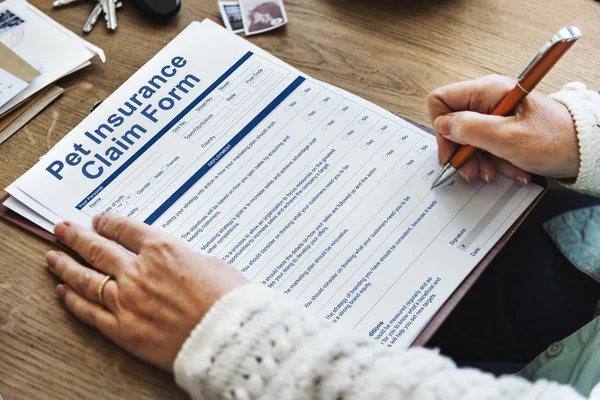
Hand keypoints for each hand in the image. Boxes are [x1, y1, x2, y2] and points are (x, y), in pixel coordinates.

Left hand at [46, 213, 247, 370]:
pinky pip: (90, 312)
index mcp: (162, 249)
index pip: (125, 229)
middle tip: (62, 229)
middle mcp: (138, 271)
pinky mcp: (123, 329)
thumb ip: (183, 258)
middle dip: (77, 237)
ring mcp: (126, 300)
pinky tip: (63, 292)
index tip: (98, 220)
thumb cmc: (227, 298)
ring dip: (66, 265)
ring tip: (53, 257)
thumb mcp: (210, 263)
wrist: (227, 335)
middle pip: (98, 249)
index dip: (107, 222)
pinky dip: (73, 301)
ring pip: (86, 278)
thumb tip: (171, 260)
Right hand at [428, 74, 579, 183]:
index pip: (441, 100)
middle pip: (454, 124)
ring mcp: (495, 114)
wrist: (586, 149)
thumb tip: (443, 126)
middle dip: (462, 152)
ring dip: (479, 161)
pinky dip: (494, 161)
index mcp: (487, 91)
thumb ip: (470, 129)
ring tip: (495, 173)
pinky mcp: (503, 128)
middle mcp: (488, 99)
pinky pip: (486, 146)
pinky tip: (510, 170)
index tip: (451, 152)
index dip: (441, 128)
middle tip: (473, 171)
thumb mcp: (507, 137)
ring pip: (469, 139)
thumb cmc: (555, 140)